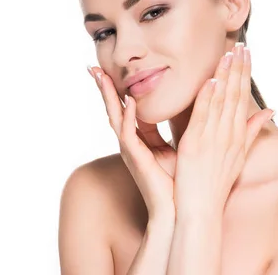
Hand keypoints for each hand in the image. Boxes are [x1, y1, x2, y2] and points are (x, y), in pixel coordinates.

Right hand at [88, 66, 176, 219]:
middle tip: (92, 66)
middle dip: (103, 88)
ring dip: (107, 96)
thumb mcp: (175, 147)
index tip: (108, 69)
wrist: (178, 211)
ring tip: (100, 76)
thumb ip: (173, 129)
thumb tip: (184, 108)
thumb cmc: (177, 182)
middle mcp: (131, 142)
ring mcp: (130, 150)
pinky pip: (128, 134)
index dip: (116, 89)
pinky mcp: (135, 159)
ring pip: (115, 117)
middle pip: (113, 109)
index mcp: (140, 139)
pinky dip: (127, 117)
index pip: (125, 108)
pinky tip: (128, 101)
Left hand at [173, 43, 273, 218]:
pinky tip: (209, 81)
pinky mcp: (194, 145)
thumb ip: (253, 131)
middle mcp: (229, 135)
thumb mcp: (239, 156)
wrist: (201, 210)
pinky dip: (206, 99)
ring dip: (225, 77)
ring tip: (228, 54)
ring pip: (221, 102)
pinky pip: (202, 117)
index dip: (245, 74)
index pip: (243, 99)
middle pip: (236, 96)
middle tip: (241, 45)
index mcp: (238, 136)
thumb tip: (271, 111)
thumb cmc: (215, 183)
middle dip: (239, 69)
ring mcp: (213, 140)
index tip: (247, 53)